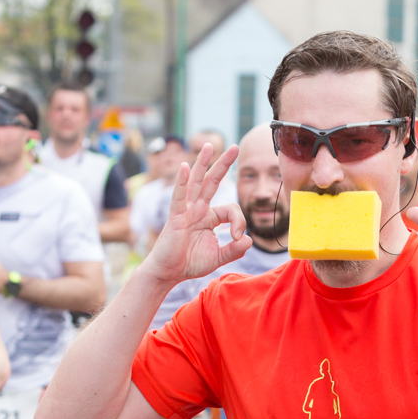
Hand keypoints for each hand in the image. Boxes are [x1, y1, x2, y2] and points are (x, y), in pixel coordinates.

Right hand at [145, 143, 248, 286]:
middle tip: (235, 147)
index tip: (237, 237)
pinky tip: (186, 167)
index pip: (230, 208)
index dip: (239, 221)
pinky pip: (179, 196)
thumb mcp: (218, 257)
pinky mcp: (175, 216)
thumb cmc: (189, 263)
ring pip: (196, 182)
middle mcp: (197, 209)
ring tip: (209, 145)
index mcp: (208, 217)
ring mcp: (186, 211)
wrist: (168, 273)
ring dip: (203, 163)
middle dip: (223, 164)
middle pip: (212, 181)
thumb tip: (249, 240)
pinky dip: (182, 181)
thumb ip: (234, 249)